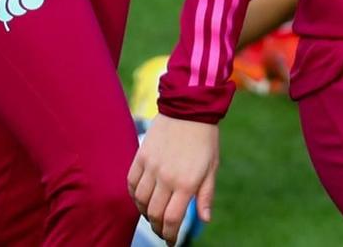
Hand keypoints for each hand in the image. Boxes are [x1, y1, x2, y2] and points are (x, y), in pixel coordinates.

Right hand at [129, 115, 218, 242]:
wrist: (188, 108)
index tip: (172, 242)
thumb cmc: (204, 140)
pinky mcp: (141, 156)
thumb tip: (204, 219)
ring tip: (152, 215)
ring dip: (145, 213)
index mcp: (186, 183)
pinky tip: (141, 198)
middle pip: (154, 214)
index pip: (172, 220)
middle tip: (163, 232)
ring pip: (140, 200)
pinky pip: (131, 182)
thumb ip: (206, 195)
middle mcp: (166, 177)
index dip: (170, 236)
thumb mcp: (211, 168)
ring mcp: (151, 166)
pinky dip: (134, 195)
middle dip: (158, 228)